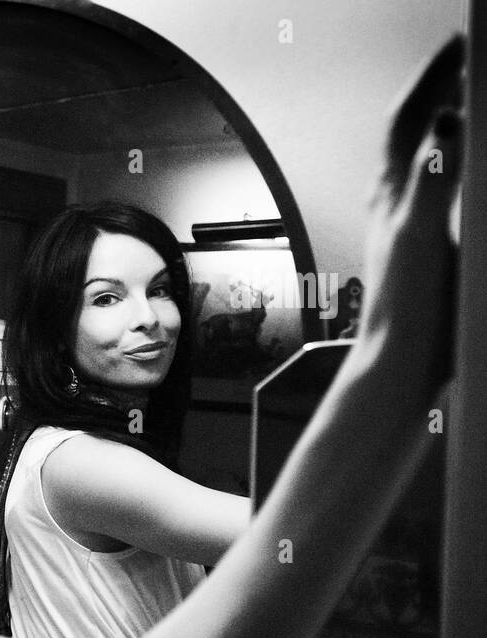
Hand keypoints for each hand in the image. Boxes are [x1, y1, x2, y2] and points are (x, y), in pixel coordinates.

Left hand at [356, 34, 463, 398]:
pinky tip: (467, 177)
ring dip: (450, 128)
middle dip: (443, 91)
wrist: (399, 368)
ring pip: (428, 163)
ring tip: (472, 101)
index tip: (461, 41)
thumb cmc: (405, 310)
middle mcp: (395, 205)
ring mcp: (410, 228)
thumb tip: (446, 120)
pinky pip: (443, 196)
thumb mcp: (422, 235)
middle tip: (470, 59)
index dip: (434, 76)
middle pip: (416, 133)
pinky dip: (458, 172)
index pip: (410, 118)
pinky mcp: (427, 252)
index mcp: (392, 195)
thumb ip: (433, 177)